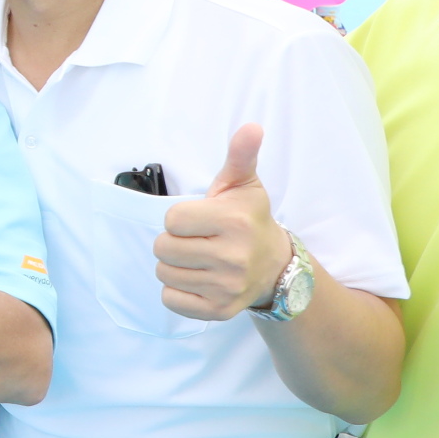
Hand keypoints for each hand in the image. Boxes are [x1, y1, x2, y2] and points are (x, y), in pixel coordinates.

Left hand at [152, 125, 289, 321]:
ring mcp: (226, 287)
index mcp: (233, 222)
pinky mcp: (218, 310)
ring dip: (174, 265)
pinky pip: (170, 300)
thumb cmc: (250, 219)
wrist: (275, 266)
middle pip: (163, 248)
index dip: (180, 218)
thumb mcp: (244, 184)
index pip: (171, 220)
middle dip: (174, 241)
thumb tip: (250, 127)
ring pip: (164, 273)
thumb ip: (240, 155)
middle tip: (196, 240)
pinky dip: (176, 290)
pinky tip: (197, 279)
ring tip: (197, 258)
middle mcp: (232, 257)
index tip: (200, 219)